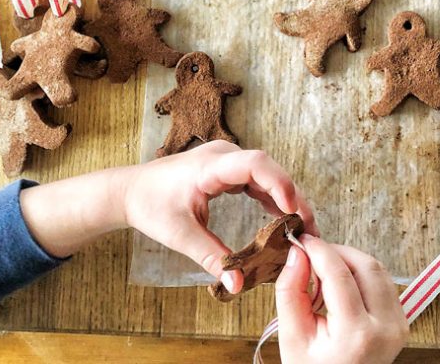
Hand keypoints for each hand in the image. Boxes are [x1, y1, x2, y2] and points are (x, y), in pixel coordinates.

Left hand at [20, 140, 316, 295]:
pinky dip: (271, 198)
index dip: (279, 183)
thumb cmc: (150, 205)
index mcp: (209, 165)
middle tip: (308, 227)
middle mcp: (222, 155)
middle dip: (291, 196)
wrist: (130, 190)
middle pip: (268, 168)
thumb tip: (237, 283)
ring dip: (285, 197)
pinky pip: (256, 179)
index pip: (254, 164)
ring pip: (266, 173)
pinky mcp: (227, 169)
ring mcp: (226, 159)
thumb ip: (212, 257)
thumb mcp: (180, 235)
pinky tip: (281, 219)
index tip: (293, 210)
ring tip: (301, 227)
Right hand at [275, 235, 406, 363]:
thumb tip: (297, 253)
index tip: (303, 240)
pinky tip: (341, 285)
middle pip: (365, 265)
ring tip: (324, 274)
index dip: (319, 250)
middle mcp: (386, 328)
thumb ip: (290, 291)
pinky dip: (361, 274)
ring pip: (377, 269)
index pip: (339, 273)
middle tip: (312, 256)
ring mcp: (398, 326)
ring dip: (349, 261)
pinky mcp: (401, 323)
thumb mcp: (291, 338)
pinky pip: (383, 283)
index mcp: (357, 335)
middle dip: (336, 252)